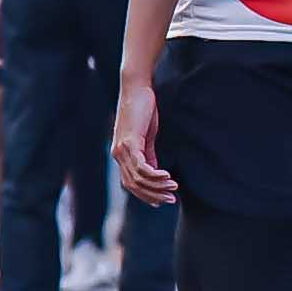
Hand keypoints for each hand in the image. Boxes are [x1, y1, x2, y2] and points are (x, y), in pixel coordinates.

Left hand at [112, 76, 173, 205]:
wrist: (136, 89)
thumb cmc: (143, 111)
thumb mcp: (146, 137)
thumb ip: (148, 155)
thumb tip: (154, 172)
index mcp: (121, 155)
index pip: (130, 184)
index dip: (145, 195)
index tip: (162, 201)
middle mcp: (118, 154)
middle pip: (133, 186)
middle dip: (153, 195)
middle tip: (171, 199)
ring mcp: (122, 149)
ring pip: (138, 179)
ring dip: (158, 186)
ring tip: (174, 187)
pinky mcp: (130, 142)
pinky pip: (142, 167)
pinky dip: (155, 175)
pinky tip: (168, 176)